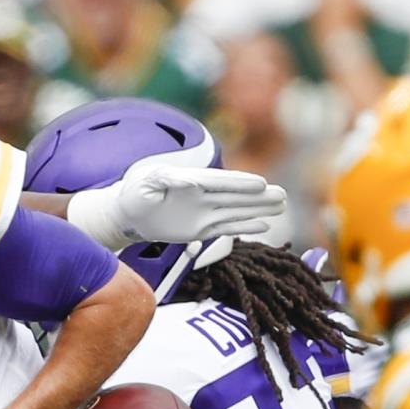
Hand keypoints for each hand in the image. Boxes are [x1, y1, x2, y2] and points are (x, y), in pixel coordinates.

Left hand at [67, 165, 286, 248]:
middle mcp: (203, 195)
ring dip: (258, 209)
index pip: (220, 182)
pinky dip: (243, 227)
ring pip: (235, 210)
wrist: (127, 214)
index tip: (260, 184)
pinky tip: (263, 225)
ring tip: (281, 205)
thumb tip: (190, 180)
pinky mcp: (200, 228)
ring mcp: (203, 212)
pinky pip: (225, 228)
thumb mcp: (146, 182)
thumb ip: (166, 179)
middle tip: (283, 195)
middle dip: (258, 196)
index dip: (240, 184)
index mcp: (191, 180)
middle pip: (235, 195)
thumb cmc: (135, 193)